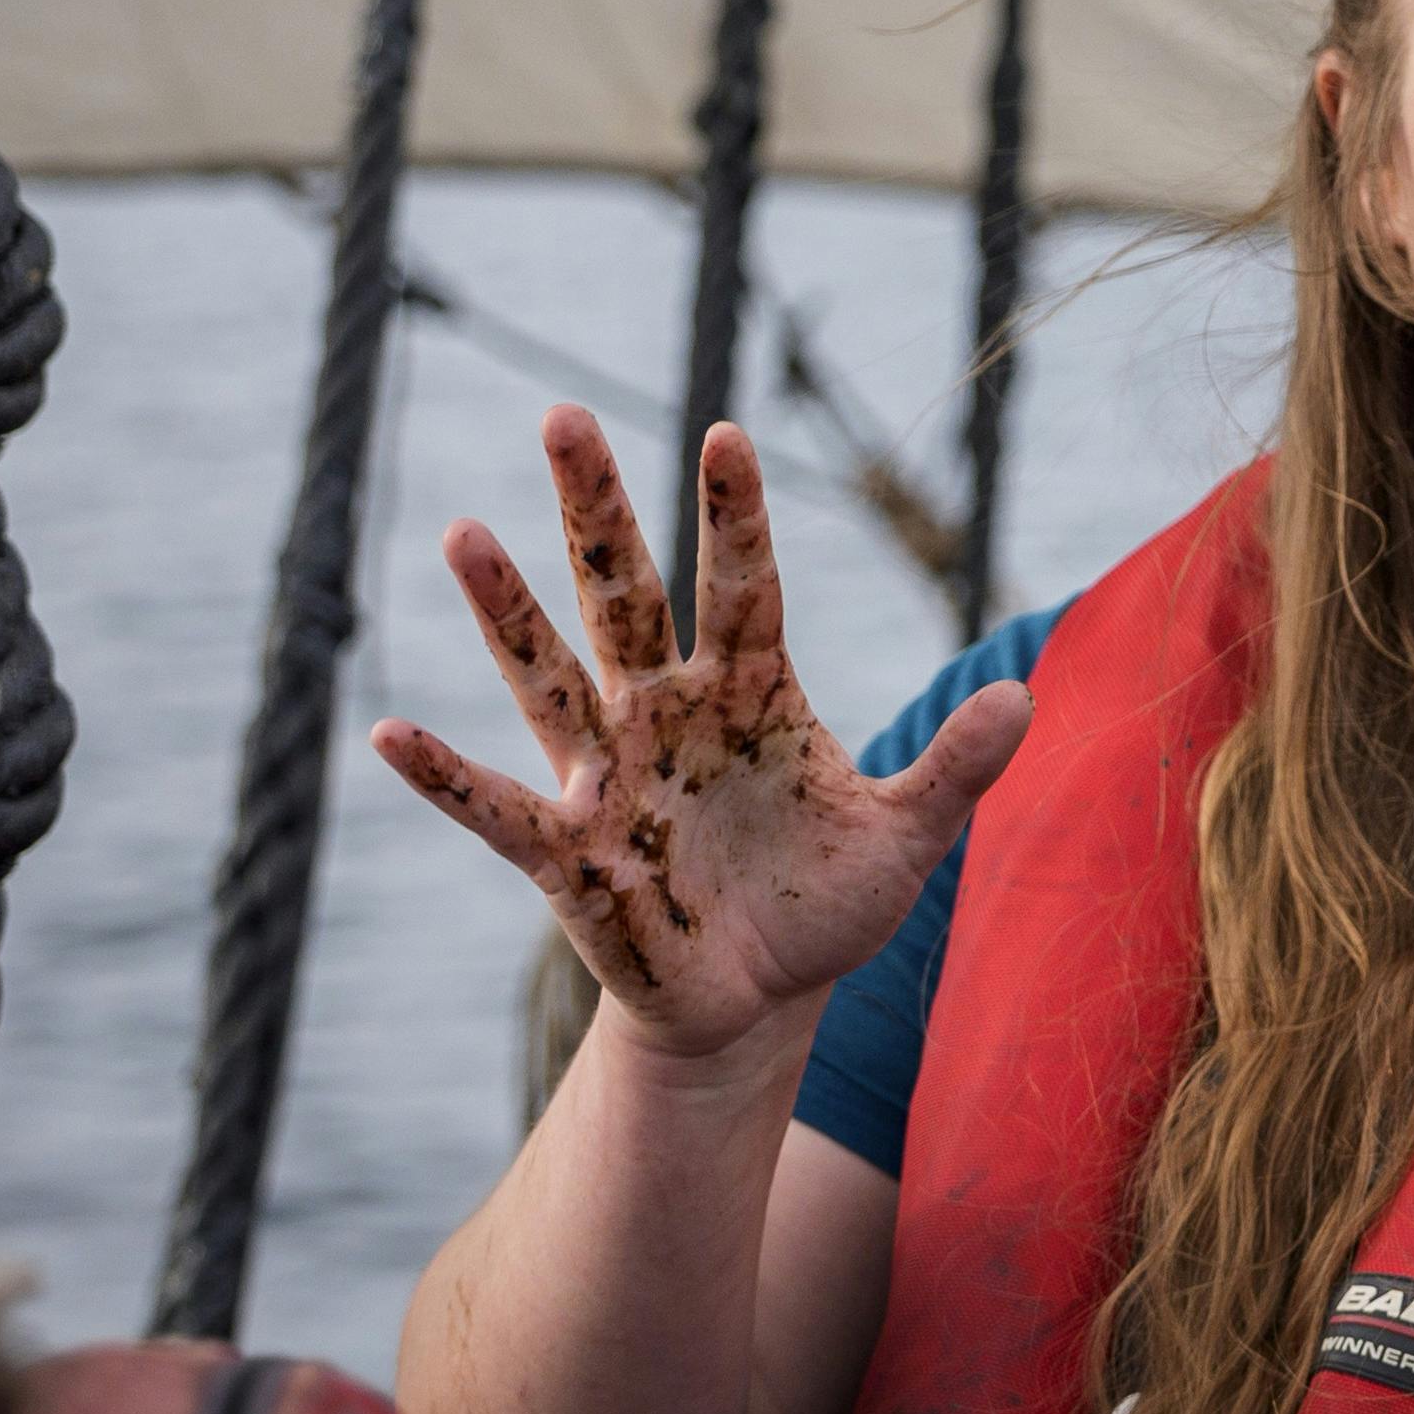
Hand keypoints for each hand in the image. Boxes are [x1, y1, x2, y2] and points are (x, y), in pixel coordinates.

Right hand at [371, 407, 1026, 1060]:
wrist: (758, 998)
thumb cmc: (822, 901)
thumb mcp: (905, 837)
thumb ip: (957, 767)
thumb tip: (1024, 695)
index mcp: (749, 688)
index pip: (745, 581)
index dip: (735, 512)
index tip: (728, 430)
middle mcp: (664, 710)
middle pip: (624, 590)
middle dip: (598, 510)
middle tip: (565, 415)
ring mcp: (607, 775)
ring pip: (548, 674)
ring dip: (506, 610)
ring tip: (462, 531)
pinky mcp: (566, 854)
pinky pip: (495, 806)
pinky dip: (443, 775)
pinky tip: (389, 733)